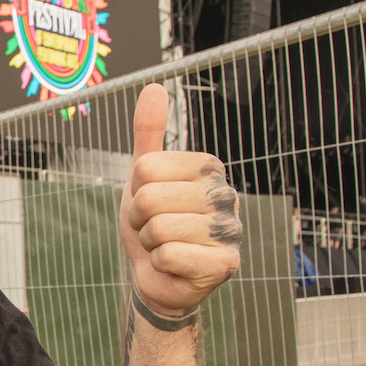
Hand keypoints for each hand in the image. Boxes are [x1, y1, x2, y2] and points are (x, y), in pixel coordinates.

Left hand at [119, 84, 241, 314]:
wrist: (158, 278)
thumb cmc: (152, 225)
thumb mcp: (143, 177)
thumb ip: (148, 134)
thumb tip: (154, 88)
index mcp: (208, 167)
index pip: (146, 167)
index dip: (135, 190)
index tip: (148, 203)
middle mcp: (226, 194)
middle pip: (150, 197)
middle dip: (140, 218)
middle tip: (154, 229)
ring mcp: (230, 230)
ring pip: (159, 228)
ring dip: (150, 243)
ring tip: (164, 246)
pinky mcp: (225, 264)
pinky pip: (169, 255)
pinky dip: (161, 265)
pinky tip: (175, 266)